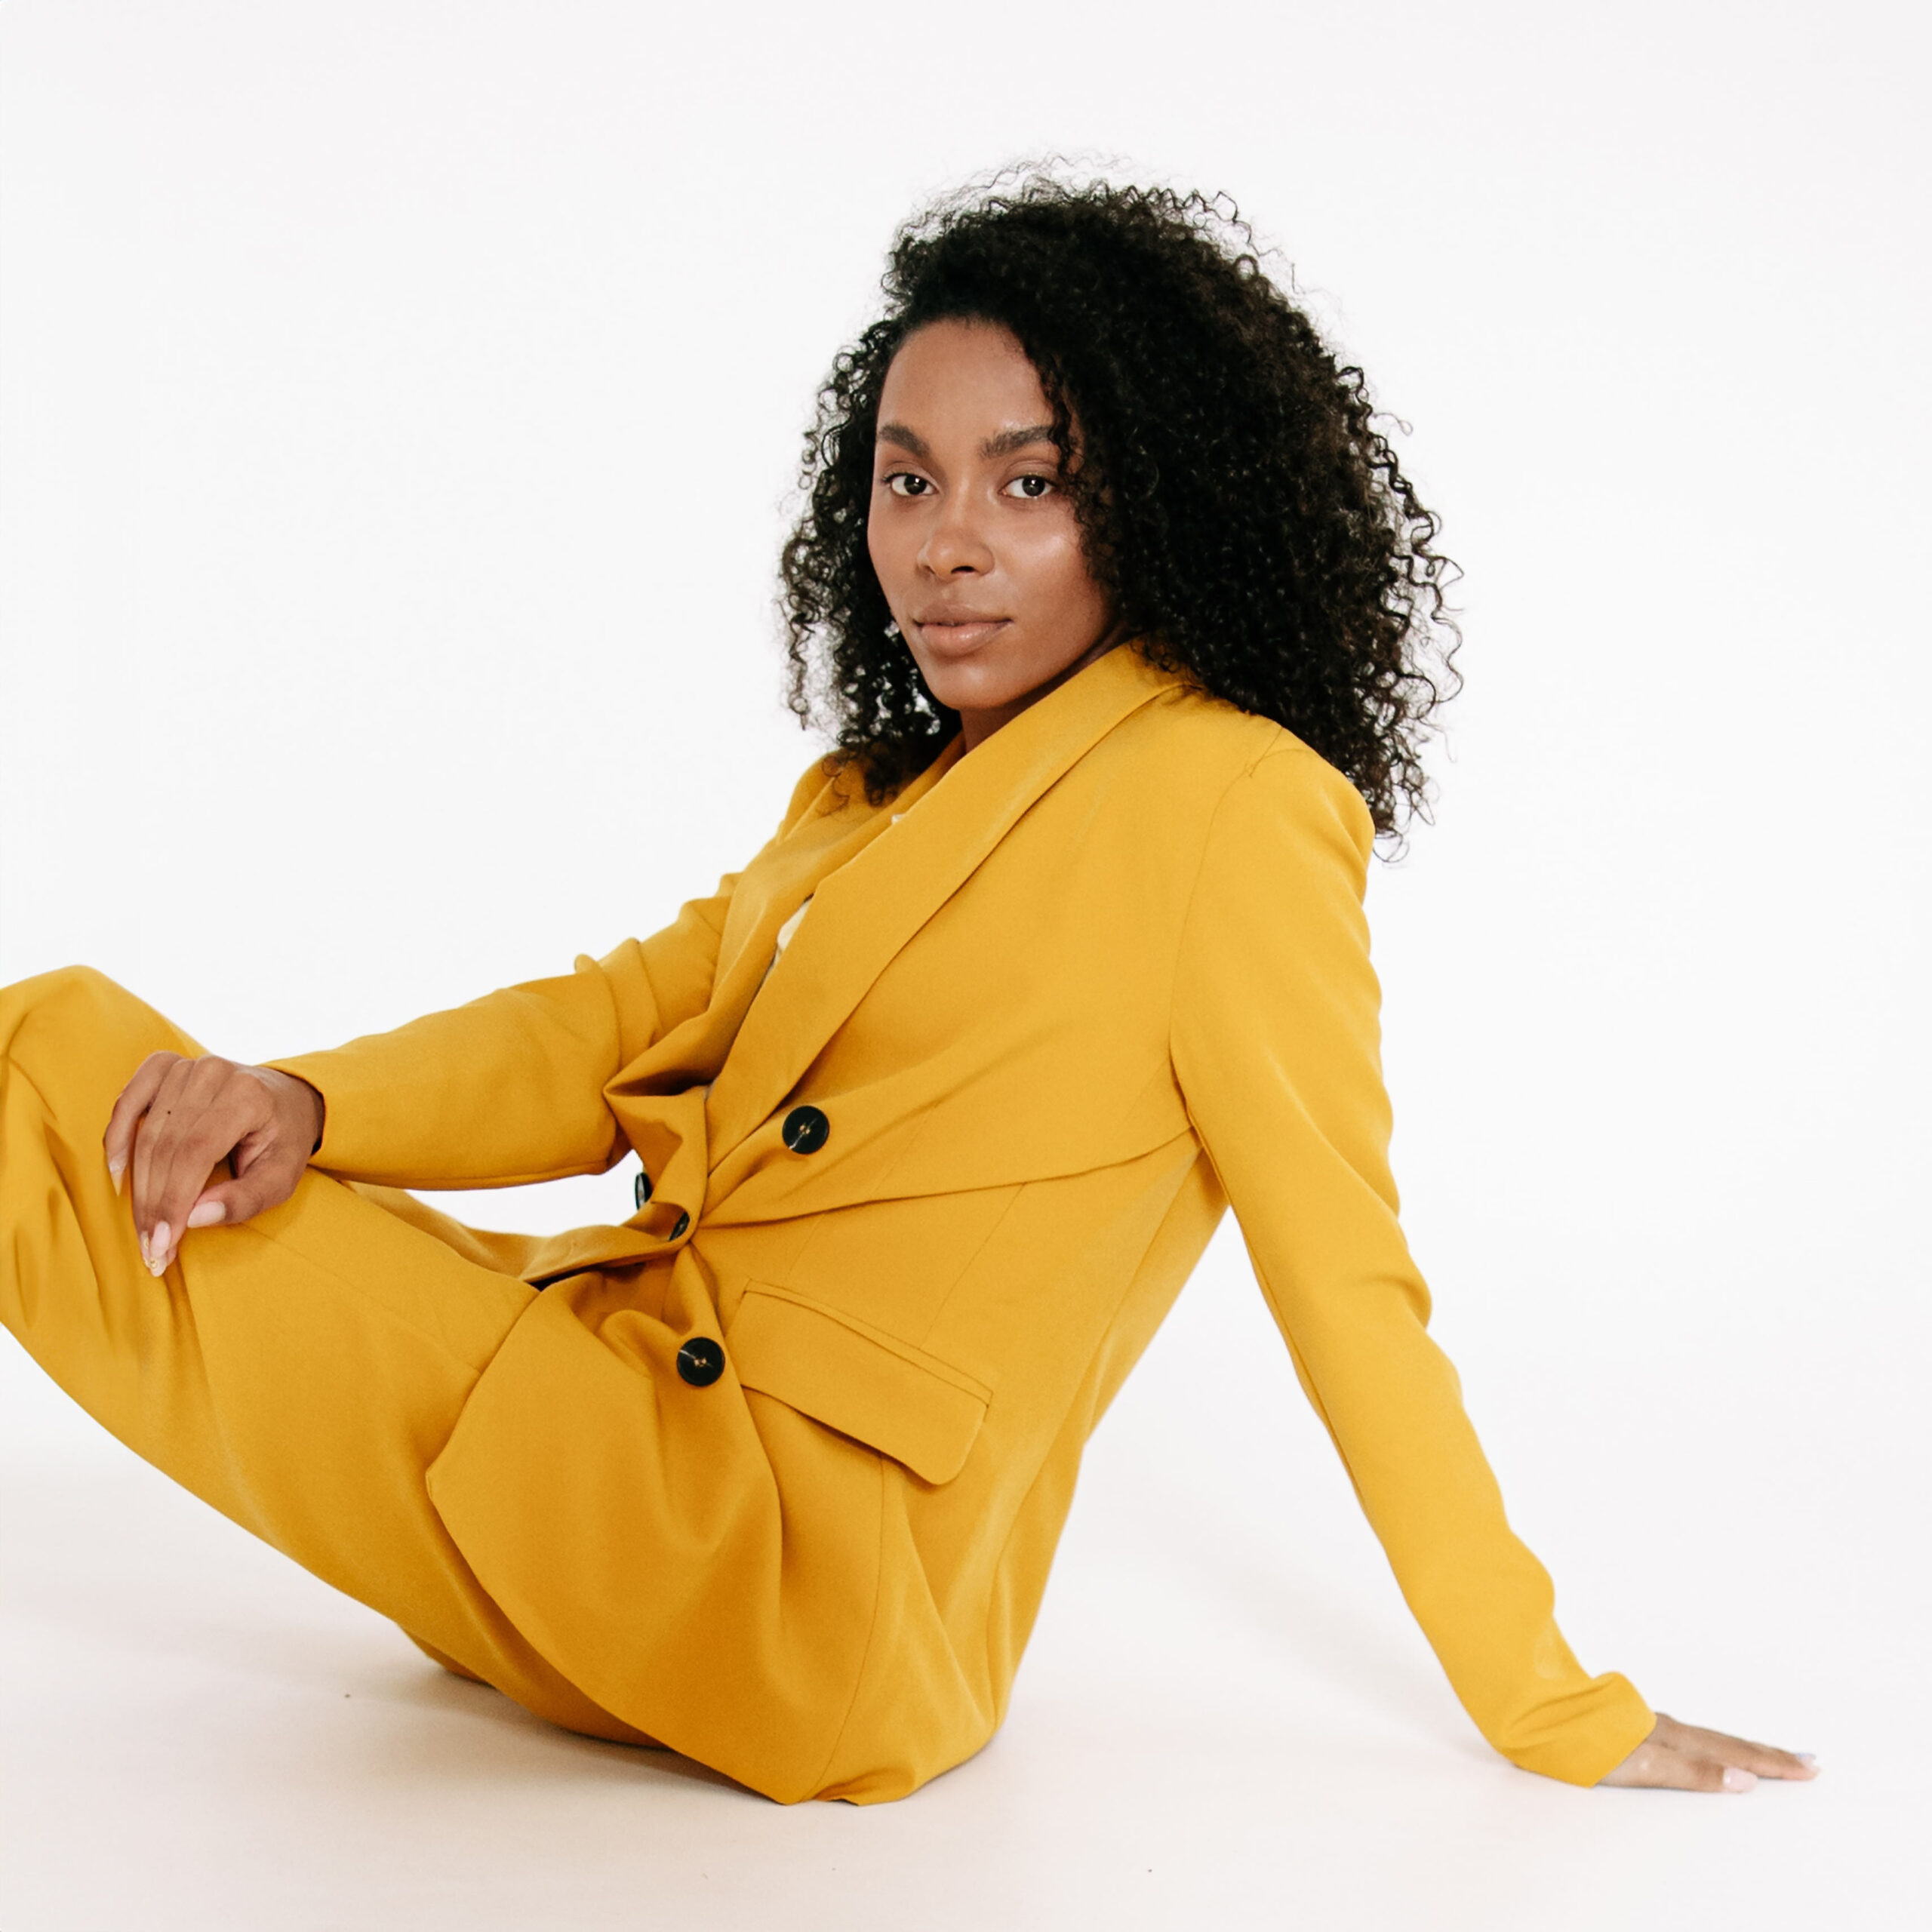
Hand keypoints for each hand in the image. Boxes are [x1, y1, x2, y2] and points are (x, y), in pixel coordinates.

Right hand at [103, 1052, 324, 1275]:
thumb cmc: (283, 1142)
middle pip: (166, 1146)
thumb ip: (245, 1200)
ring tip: (142, 1228)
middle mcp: (214, 1073)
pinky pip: (128, 1102)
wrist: (286, 1099)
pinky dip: (118, 1138)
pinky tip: (119, 1175)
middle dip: (154, 1204)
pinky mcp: (164, 1066)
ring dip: (137, 1186)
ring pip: (145, 1132)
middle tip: (150, 1248)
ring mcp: (186, 1066)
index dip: (173, 1200)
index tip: (162, 1243)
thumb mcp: (282, 1178)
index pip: (196, 1152)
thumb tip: (194, 1219)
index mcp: (248, 1096)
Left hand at [1599, 1712, 1818, 1792]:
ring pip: (1709, 1740)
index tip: (1811, 1768)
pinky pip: (1688, 1740)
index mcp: (1675, 1738)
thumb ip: (1693, 1772)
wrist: (1536, 1715)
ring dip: (1744, 1749)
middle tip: (1810, 1761)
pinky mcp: (1632, 1730)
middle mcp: (1668, 1730)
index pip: (1735, 1753)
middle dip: (1769, 1755)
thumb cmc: (1586, 1745)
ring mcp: (1650, 1727)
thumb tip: (1745, 1780)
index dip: (1773, 1763)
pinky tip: (1709, 1750)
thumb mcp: (1642, 1764)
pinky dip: (1712, 1747)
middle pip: (1728, 1743)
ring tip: (1770, 1757)